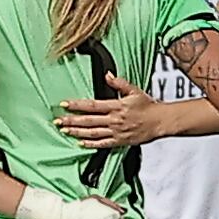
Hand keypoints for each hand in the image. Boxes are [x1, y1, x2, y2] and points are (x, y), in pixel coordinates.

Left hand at [56, 79, 173, 150]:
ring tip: (64, 131)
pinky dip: (90, 144)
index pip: (92, 105)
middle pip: (88, 120)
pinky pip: (102, 144)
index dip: (77, 105)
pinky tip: (80, 143)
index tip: (64, 104)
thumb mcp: (134, 91)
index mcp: (116, 106)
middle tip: (58, 121)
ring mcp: (116, 132)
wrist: (160, 121)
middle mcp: (114, 120)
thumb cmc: (148, 106)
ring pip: (92, 133)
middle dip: (71, 121)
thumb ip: (119, 83)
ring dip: (77, 132)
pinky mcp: (119, 141)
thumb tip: (107, 75)